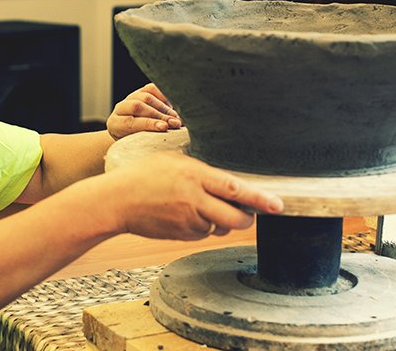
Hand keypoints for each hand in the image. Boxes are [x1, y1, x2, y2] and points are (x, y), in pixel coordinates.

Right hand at [100, 153, 283, 240]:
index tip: (279, 205)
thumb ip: (200, 170)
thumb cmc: (143, 174)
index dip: (260, 200)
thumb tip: (227, 180)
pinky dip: (200, 226)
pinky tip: (181, 213)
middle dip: (246, 219)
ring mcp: (188, 221)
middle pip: (236, 219)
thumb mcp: (173, 160)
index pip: (236, 190)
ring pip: (218, 226)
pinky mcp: (181, 235)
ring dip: (217, 220)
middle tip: (248, 213)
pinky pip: (201, 233)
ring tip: (194, 203)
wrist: (116, 200)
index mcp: (195, 176)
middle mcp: (195, 200)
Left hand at [107, 83, 182, 140]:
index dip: (148, 124)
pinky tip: (171, 108)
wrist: (129, 133)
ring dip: (164, 108)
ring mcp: (129, 98)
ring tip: (176, 118)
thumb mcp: (136, 145)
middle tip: (175, 123)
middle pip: (138, 106)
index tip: (164, 127)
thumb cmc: (135, 142)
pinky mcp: (139, 91)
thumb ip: (145, 140)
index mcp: (114, 124)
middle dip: (159, 115)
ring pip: (146, 97)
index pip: (130, 122)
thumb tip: (167, 135)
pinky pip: (151, 89)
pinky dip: (163, 97)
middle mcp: (120, 108)